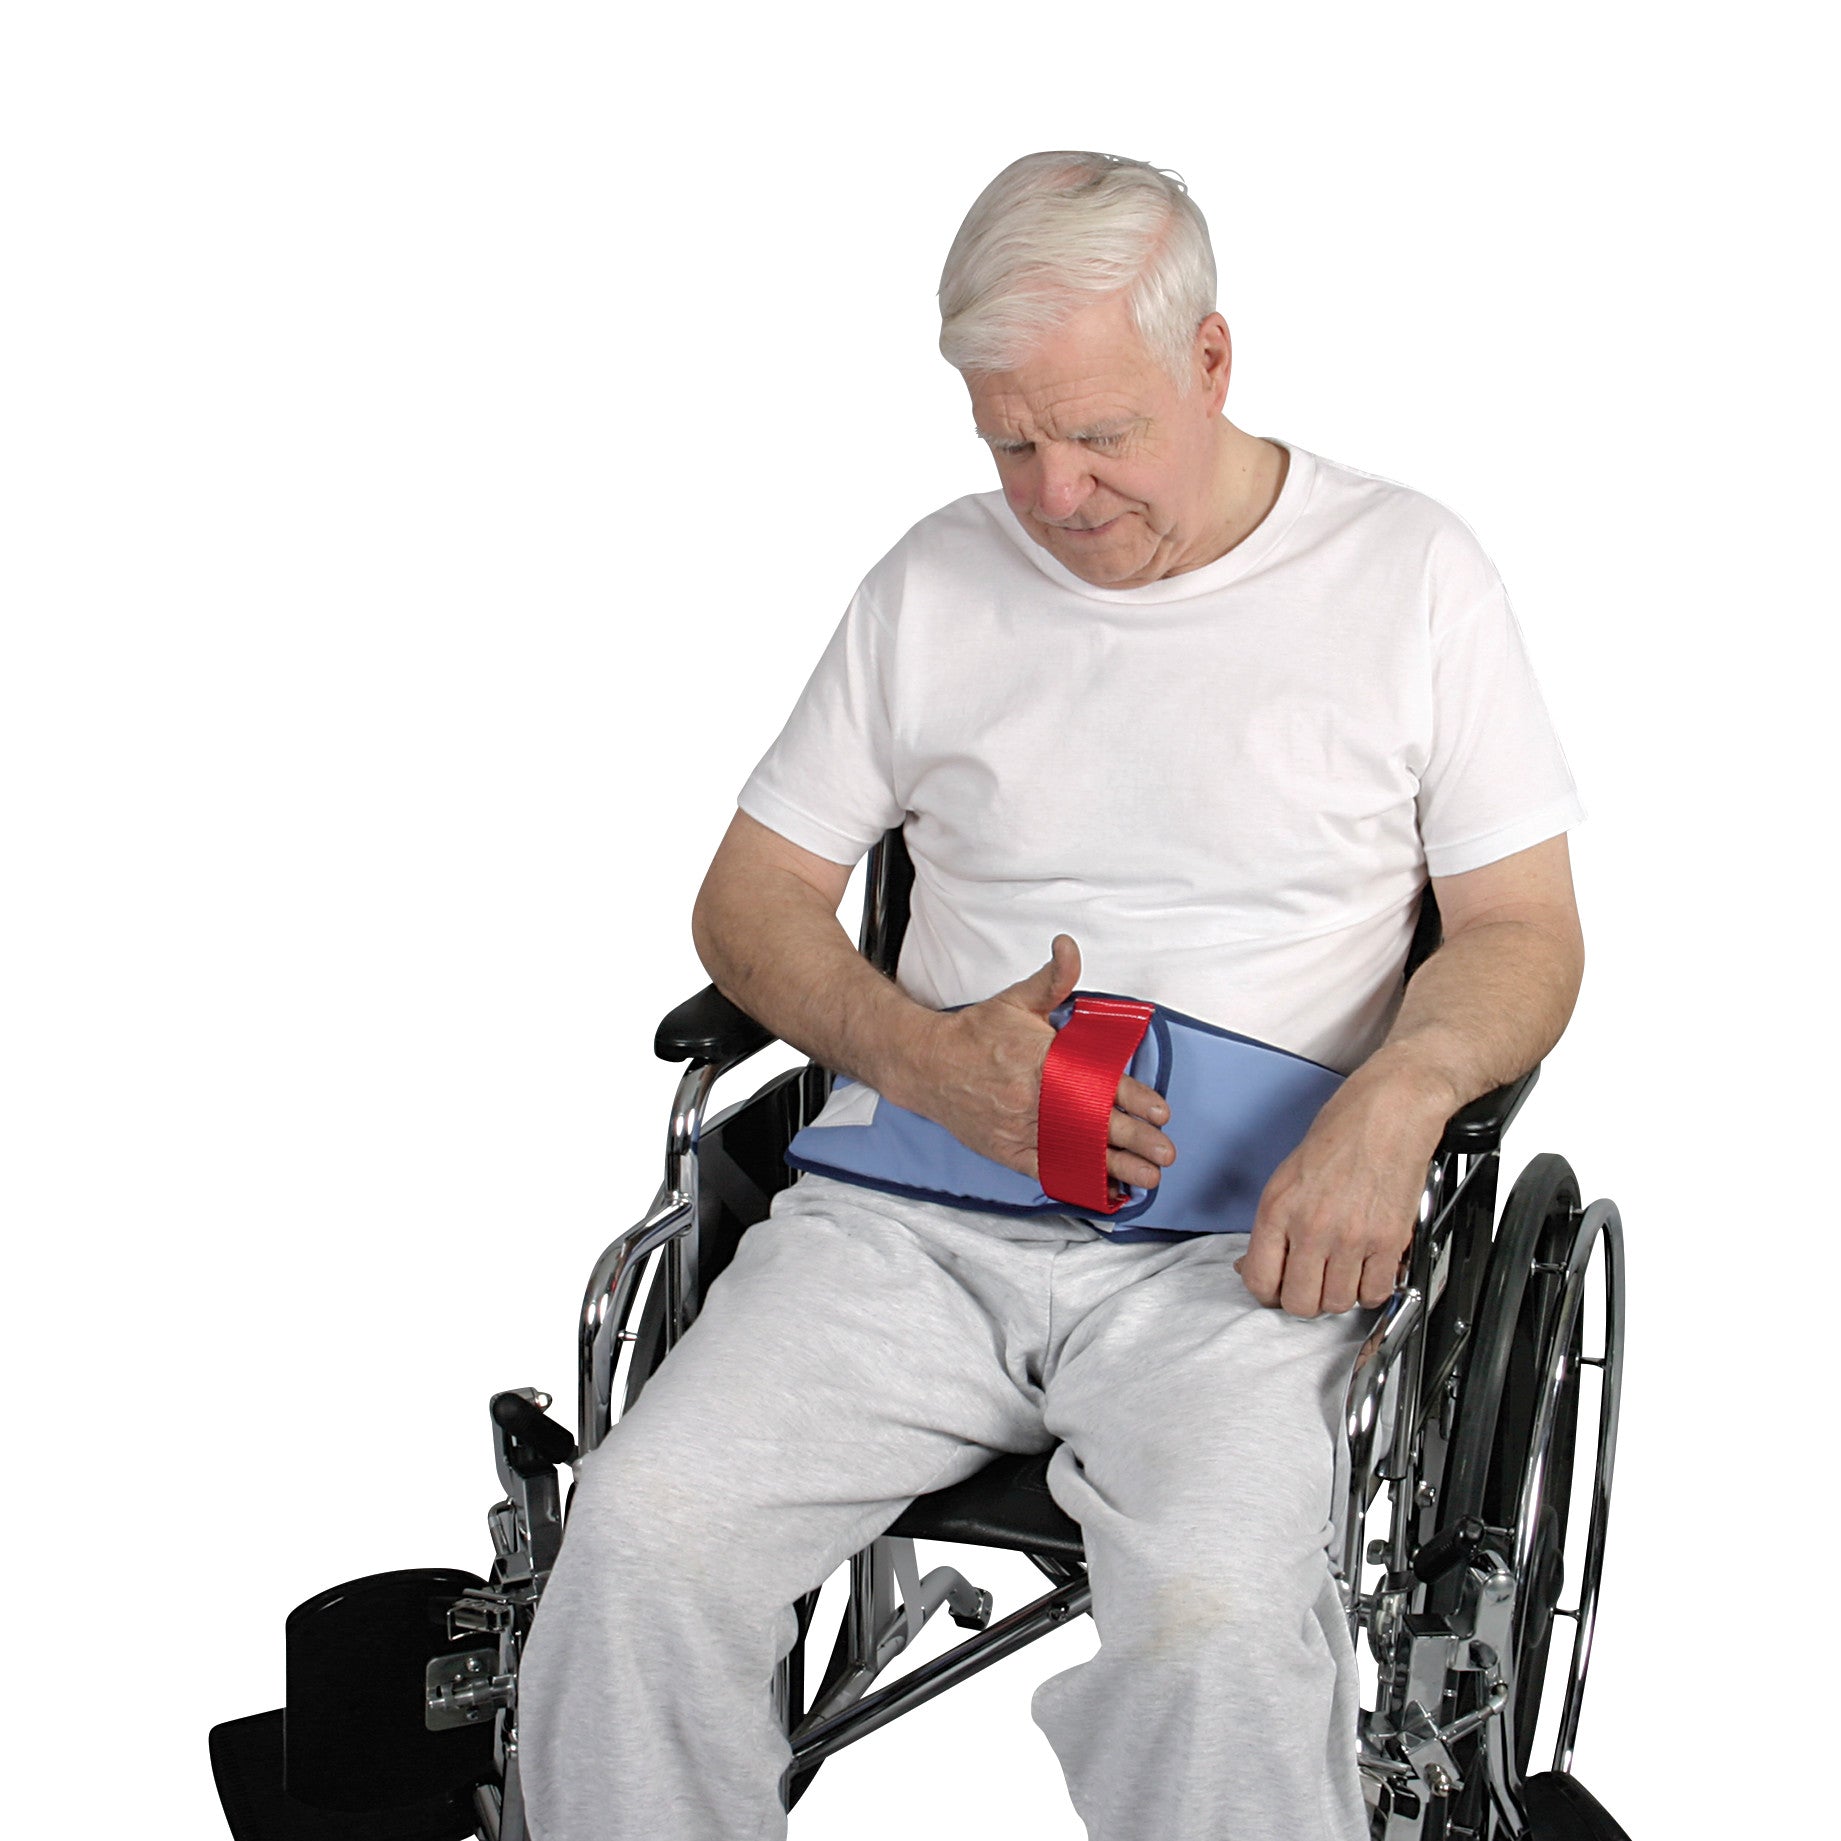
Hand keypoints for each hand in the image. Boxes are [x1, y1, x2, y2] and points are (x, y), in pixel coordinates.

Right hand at [916, 934, 1174, 1191]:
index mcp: (1041, 1059)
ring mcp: (1019, 1128)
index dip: (1133, 1100)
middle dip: (1134, 1141)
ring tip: (1147, 1178)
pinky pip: (1048, 1169)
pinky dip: (1077, 1179)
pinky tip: (1104, 1189)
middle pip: (1092, 1123)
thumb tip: (1069, 946)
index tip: (1160, 1112)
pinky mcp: (1007, 1150)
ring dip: (1115, 1167)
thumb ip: (1053, 979)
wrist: (926, 1065)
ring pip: (1075, 1151)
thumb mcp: (1016, 1000)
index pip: (1097, 1083)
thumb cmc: (975, 1033)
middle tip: (1165, 1152)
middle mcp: (1032, 1098)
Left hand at [1235, 1067, 1448, 1316]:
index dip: (1268, 1293)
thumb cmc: (1344, 1128)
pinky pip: (1376, 1292)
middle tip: (1312, 1283)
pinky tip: (1368, 1271)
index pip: (1260, 1280)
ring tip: (1342, 1273)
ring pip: (1338, 1303)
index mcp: (1278, 1207)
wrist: (1392, 1108)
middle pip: (1300, 1302)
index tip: (1277, 1289)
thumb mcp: (1288, 1173)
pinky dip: (1372, 1289)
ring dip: (1339, 1295)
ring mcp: (1351, 1236)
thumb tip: (1257, 1261)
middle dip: (1304, 1299)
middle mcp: (1311, 1226)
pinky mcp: (1389, 1240)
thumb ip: (1274, 1222)